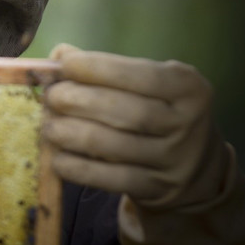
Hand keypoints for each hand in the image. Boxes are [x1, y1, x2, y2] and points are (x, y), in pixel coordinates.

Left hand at [42, 43, 228, 209]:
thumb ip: (107, 69)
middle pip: (126, 112)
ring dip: (71, 134)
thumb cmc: (159, 112)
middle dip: (79, 101)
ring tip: (49, 126)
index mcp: (188, 88)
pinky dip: (77, 167)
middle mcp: (187, 124)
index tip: (65, 64)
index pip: (142, 75)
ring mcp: (174, 161)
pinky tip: (57, 158)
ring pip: (114, 146)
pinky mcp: (156, 189)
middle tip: (51, 96)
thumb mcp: (147, 85)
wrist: (196, 170)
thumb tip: (60, 54)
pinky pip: (109, 179)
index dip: (99, 68)